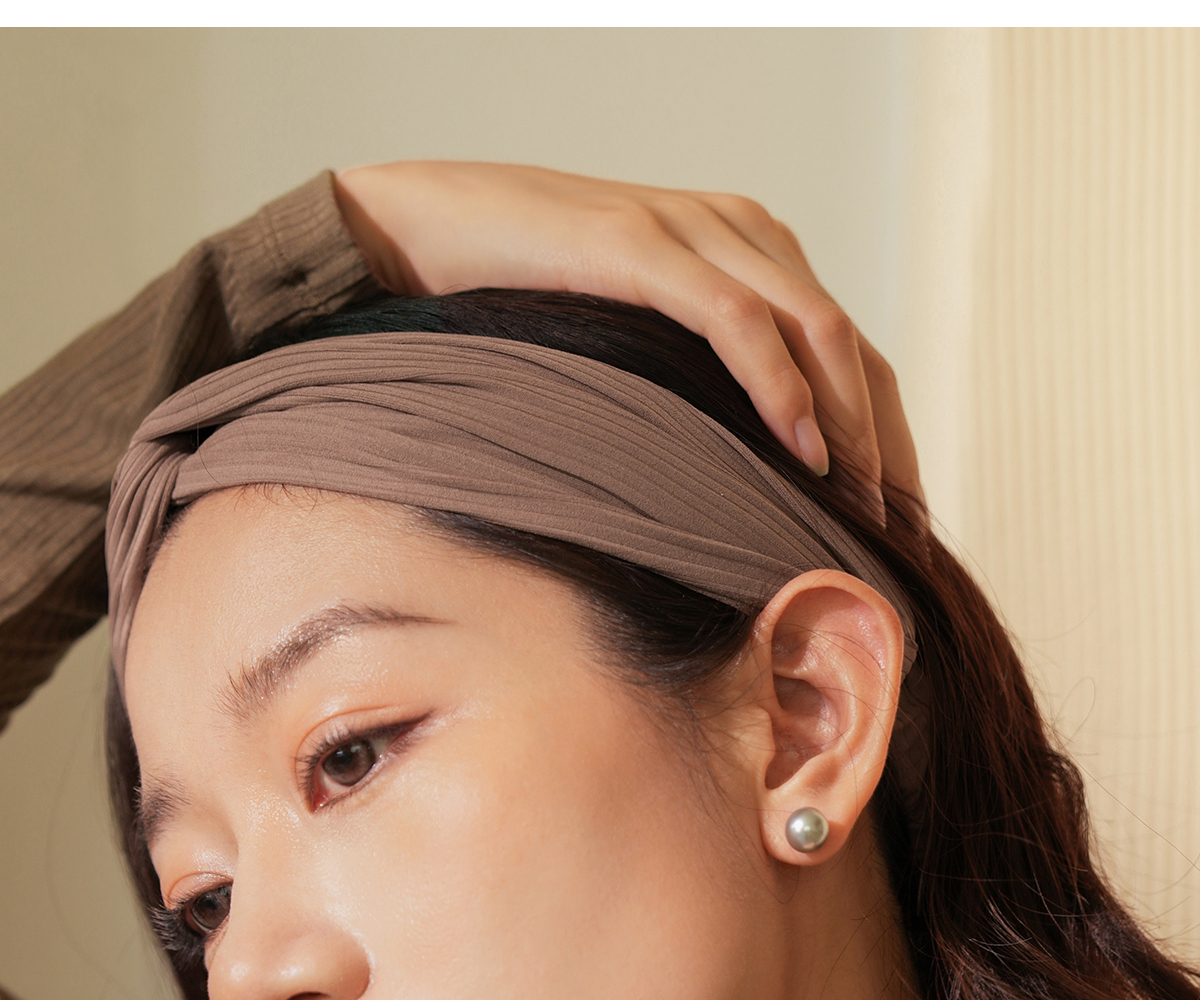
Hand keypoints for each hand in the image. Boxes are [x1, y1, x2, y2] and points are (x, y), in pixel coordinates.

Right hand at [333, 162, 921, 510]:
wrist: (427, 225)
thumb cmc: (525, 295)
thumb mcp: (633, 339)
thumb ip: (690, 372)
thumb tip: (730, 468)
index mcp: (746, 250)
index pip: (845, 346)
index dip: (882, 429)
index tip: (888, 512)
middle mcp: (740, 231)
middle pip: (850, 343)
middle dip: (883, 439)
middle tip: (890, 527)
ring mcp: (694, 231)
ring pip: (812, 327)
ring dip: (848, 422)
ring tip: (857, 504)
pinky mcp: (642, 244)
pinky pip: (734, 318)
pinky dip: (777, 385)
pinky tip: (799, 448)